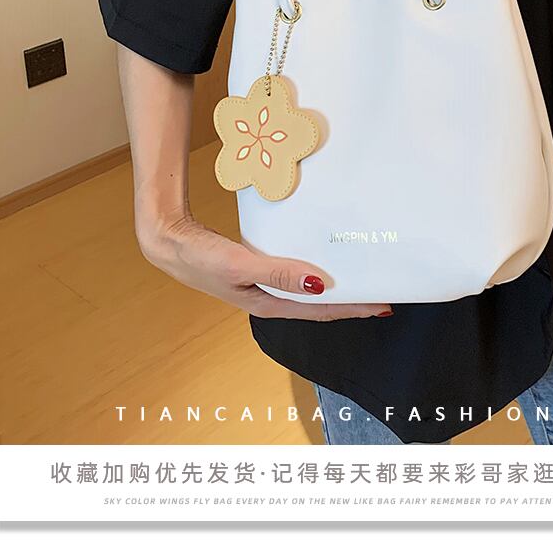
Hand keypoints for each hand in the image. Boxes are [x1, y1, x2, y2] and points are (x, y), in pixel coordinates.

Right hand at [136, 200, 392, 321]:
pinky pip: (297, 269)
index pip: (321, 310)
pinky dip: (316, 267)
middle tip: (384, 292)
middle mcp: (271, 296)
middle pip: (321, 303)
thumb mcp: (241, 266)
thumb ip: (279, 273)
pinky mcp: (259, 265)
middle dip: (352, 300)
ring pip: (310, 287)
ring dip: (336, 284)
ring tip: (362, 277)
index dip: (353, 308)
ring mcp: (265, 282)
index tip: (382, 304)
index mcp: (269, 303)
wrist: (168, 241)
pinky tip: (324, 259)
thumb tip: (320, 285)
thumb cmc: (201, 258)